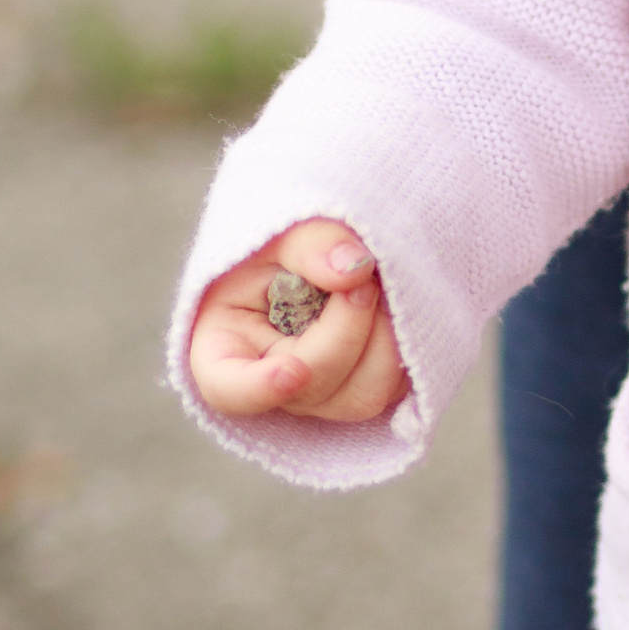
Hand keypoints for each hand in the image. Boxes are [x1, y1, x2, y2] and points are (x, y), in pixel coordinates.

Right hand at [189, 219, 406, 424]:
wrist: (319, 250)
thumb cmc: (281, 244)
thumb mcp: (280, 231)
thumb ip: (311, 245)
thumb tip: (355, 270)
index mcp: (223, 347)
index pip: (228, 388)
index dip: (258, 389)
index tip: (293, 370)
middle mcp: (271, 385)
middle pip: (313, 387)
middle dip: (347, 327)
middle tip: (364, 275)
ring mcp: (318, 395)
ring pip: (361, 397)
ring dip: (384, 339)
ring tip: (379, 285)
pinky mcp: (362, 390)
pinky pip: (395, 389)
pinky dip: (405, 347)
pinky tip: (395, 308)